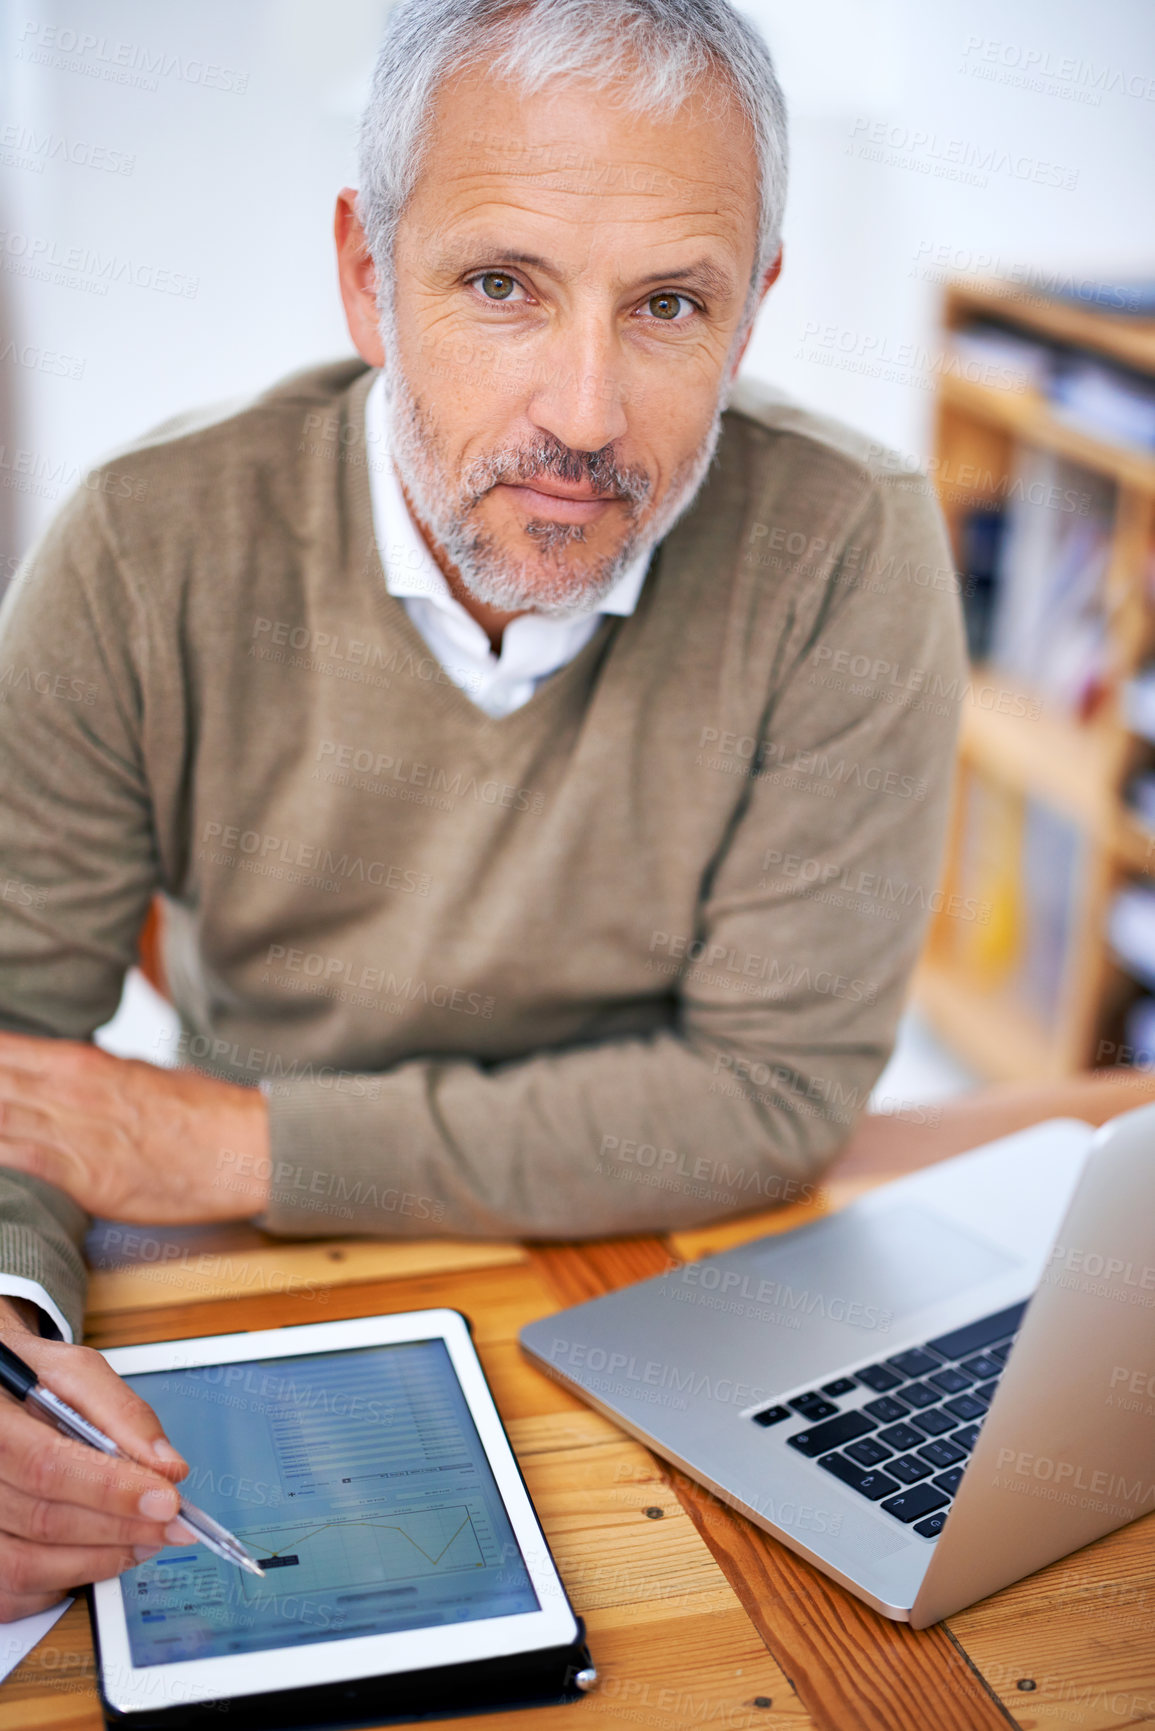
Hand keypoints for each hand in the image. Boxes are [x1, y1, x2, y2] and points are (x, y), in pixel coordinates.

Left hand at [0, 1032, 270, 1222]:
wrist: (246, 1147)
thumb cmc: (203, 1115)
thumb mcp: (141, 1078)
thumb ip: (94, 1079)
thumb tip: (62, 1079)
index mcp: (81, 1062)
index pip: (2, 1050)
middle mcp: (69, 1090)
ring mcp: (75, 1132)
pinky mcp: (86, 1175)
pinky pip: (18, 1160)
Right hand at [0, 1299, 195, 1621]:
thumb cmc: (28, 1381)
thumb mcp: (71, 1373)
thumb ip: (121, 1411)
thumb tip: (166, 1464)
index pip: (48, 1465)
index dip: (112, 1489)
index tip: (167, 1499)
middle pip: (44, 1520)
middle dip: (121, 1527)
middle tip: (172, 1524)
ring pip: (27, 1566)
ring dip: (99, 1559)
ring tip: (147, 1540)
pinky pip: (13, 1592)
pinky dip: (65, 1582)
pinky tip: (99, 1556)